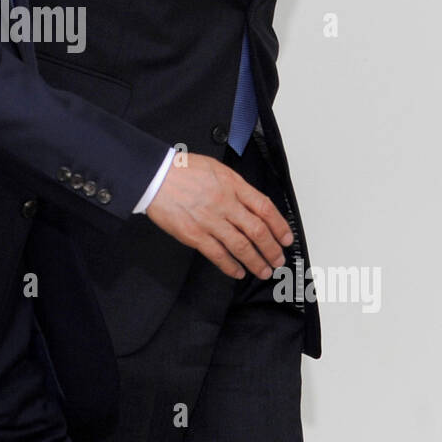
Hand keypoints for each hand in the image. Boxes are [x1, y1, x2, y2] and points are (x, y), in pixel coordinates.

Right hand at [147, 153, 291, 279]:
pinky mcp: (194, 234)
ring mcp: (210, 220)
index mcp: (233, 185)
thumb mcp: (216, 169)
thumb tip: (251, 204)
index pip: (265, 208)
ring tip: (263, 270)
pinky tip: (238, 272)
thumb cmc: (182, 170)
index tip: (286, 238)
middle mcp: (225, 203)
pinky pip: (218, 254)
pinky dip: (230, 266)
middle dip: (272, 249)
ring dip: (256, 261)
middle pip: (257, 231)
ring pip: (241, 246)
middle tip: (278, 260)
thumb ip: (235, 186)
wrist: (155, 177)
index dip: (280, 226)